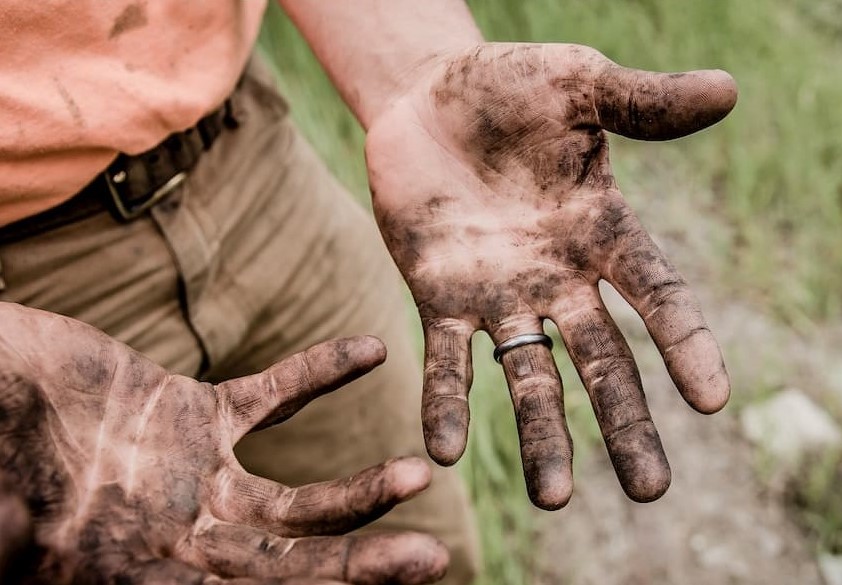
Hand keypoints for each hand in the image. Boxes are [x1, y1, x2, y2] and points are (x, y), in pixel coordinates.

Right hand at [0, 303, 447, 584]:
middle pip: (291, 562)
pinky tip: (370, 350)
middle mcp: (185, 536)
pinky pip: (273, 396)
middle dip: (359, 565)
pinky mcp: (196, 414)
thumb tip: (64, 561)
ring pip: (296, 497)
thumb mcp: (6, 524)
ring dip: (359, 489)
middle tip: (433, 561)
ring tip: (417, 475)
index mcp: (145, 573)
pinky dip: (320, 372)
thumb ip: (31, 546)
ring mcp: (197, 477)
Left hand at [366, 43, 735, 509]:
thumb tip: (728, 90)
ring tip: (552, 500)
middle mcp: (560, 277)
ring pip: (528, 376)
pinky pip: (445, 358)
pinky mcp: (439, 296)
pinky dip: (446, 402)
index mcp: (603, 231)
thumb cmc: (511, 85)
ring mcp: (500, 293)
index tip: (714, 399)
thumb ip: (644, 102)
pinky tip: (444, 452)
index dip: (686, 343)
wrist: (425, 96)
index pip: (658, 294)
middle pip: (603, 360)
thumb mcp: (580, 84)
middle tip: (651, 492)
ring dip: (541, 435)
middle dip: (625, 423)